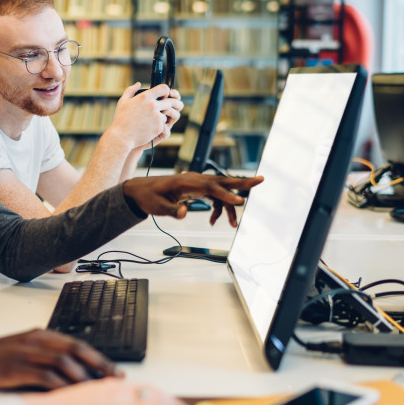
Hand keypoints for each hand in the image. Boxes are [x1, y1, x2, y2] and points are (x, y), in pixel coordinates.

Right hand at [0, 329, 122, 389]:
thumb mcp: (23, 352)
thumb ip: (46, 359)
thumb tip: (73, 377)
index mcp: (41, 335)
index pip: (78, 344)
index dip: (99, 357)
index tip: (115, 370)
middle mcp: (38, 341)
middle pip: (77, 350)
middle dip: (100, 366)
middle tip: (116, 381)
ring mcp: (27, 353)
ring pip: (65, 362)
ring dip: (84, 378)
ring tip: (98, 392)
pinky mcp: (17, 367)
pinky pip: (46, 376)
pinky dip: (62, 386)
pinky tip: (72, 397)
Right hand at [107, 83, 182, 150]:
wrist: (121, 137)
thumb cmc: (121, 119)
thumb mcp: (123, 101)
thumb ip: (131, 90)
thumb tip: (138, 84)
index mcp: (145, 97)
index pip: (164, 88)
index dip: (165, 92)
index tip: (162, 96)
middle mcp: (153, 105)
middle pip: (169, 102)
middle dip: (165, 105)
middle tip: (157, 110)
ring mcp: (157, 117)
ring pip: (166, 114)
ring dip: (161, 116)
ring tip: (149, 120)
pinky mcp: (159, 127)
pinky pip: (163, 124)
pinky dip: (158, 125)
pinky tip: (148, 127)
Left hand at [122, 173, 263, 225]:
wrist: (141, 191)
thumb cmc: (149, 197)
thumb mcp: (157, 207)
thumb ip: (172, 210)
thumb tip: (186, 212)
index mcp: (187, 182)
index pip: (212, 188)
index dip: (227, 195)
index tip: (240, 201)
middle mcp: (195, 180)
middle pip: (223, 181)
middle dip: (243, 183)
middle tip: (262, 180)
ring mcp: (198, 183)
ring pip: (221, 192)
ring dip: (229, 207)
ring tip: (233, 225)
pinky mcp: (197, 189)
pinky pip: (214, 197)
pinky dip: (218, 208)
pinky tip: (213, 221)